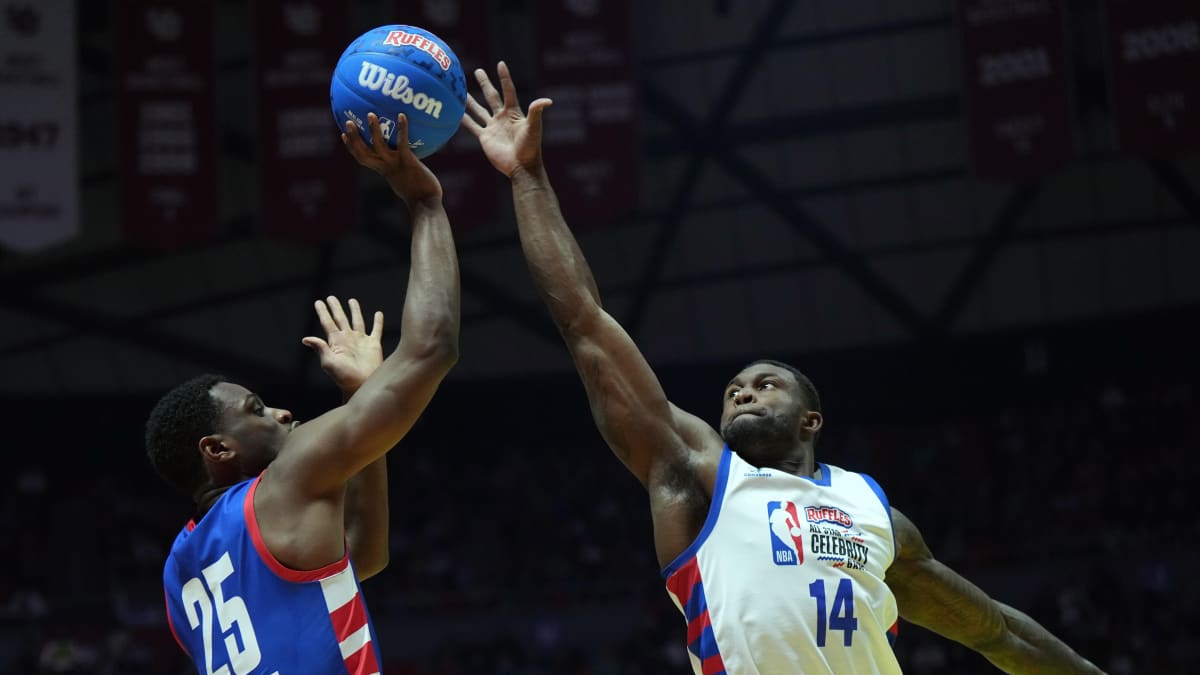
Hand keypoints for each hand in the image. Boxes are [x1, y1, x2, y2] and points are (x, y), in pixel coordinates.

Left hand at [301, 296, 383, 394]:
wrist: (361, 384)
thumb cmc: (344, 377)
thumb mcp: (329, 362)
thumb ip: (320, 348)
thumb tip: (306, 339)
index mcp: (336, 342)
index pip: (328, 323)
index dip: (323, 312)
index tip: (318, 302)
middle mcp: (348, 339)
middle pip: (341, 318)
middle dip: (336, 308)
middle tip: (331, 297)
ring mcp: (361, 341)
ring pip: (357, 321)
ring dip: (355, 311)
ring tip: (352, 301)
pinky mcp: (374, 345)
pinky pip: (376, 330)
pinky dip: (377, 322)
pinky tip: (378, 313)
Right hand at [343, 112, 442, 204]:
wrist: (426, 204)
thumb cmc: (420, 195)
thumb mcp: (406, 181)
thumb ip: (404, 171)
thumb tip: (409, 163)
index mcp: (383, 171)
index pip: (362, 158)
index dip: (351, 147)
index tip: (343, 135)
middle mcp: (385, 167)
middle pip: (363, 152)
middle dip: (353, 138)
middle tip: (347, 122)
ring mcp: (395, 163)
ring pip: (378, 145)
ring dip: (373, 130)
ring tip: (370, 114)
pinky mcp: (407, 161)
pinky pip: (402, 142)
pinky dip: (402, 128)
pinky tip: (402, 115)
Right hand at [462, 61, 552, 177]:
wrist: (521, 167)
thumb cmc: (530, 147)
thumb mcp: (534, 128)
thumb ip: (536, 113)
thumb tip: (547, 101)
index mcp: (514, 113)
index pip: (508, 91)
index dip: (504, 78)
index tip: (500, 64)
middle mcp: (502, 117)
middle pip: (492, 96)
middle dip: (485, 83)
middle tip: (478, 71)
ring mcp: (493, 127)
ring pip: (479, 110)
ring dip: (470, 100)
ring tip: (461, 90)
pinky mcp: (485, 137)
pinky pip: (472, 126)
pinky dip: (464, 119)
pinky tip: (455, 112)